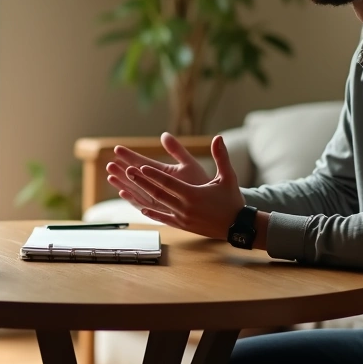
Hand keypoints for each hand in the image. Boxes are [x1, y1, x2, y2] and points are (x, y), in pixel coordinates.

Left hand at [117, 136, 244, 239]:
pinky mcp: (182, 226)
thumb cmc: (232, 199)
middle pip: (158, 193)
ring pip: (156, 205)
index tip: (139, 166)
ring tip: (124, 187)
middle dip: (140, 181)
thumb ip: (221, 156)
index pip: (169, 182)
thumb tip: (218, 137)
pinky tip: (140, 207)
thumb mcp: (228, 176)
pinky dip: (151, 213)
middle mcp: (185, 207)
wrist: (238, 226)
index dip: (153, 175)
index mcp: (194, 194)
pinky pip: (162, 218)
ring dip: (139, 195)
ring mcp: (182, 218)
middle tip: (125, 171)